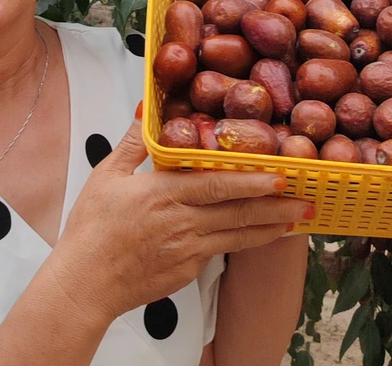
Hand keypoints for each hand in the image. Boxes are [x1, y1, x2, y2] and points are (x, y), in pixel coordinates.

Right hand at [52, 111, 310, 323]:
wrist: (84, 284)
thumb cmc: (91, 228)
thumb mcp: (107, 175)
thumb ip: (134, 142)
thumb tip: (148, 108)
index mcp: (162, 193)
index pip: (216, 185)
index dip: (250, 181)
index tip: (279, 175)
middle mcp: (181, 223)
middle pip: (237, 212)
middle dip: (277, 205)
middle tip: (308, 199)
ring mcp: (188, 250)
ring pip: (239, 236)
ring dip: (272, 227)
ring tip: (301, 220)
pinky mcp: (188, 271)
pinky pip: (224, 252)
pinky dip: (249, 243)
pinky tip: (266, 236)